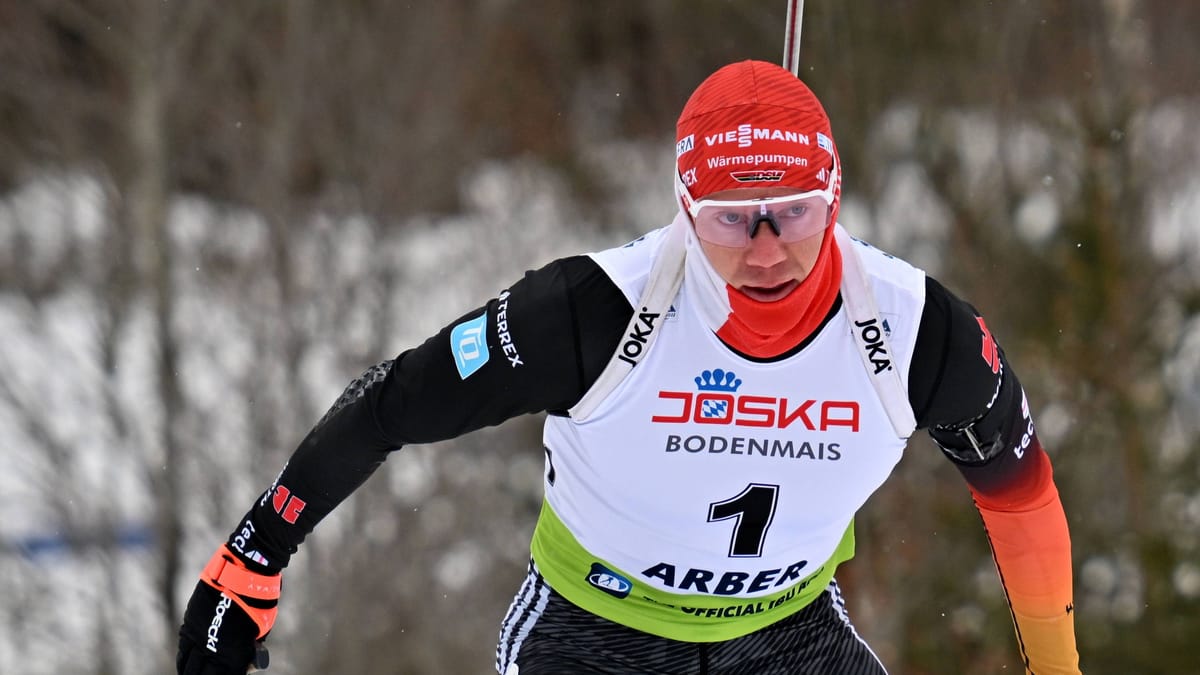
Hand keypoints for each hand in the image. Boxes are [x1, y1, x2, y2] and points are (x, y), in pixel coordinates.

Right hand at [177, 545, 280, 673]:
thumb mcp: (262, 629)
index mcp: (232, 654)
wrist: (243, 571)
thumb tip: (246, 664)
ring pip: (187, 665)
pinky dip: (184, 658)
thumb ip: (250, 649)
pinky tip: (186, 664)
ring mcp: (198, 635)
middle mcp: (211, 649)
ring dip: (190, 672)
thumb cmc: (259, 600)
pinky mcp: (190, 622)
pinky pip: (183, 648)